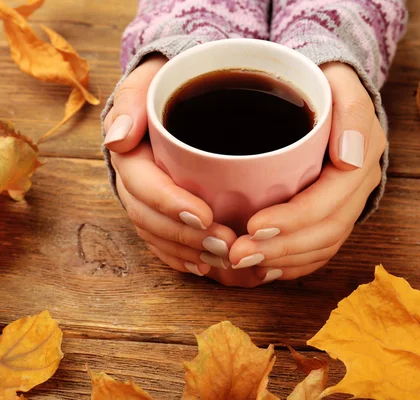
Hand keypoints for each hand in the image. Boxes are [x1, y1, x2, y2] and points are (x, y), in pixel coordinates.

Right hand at [105, 55, 238, 279]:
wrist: (176, 95)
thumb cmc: (168, 85)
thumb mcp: (151, 80)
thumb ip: (133, 101)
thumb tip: (118, 138)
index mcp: (129, 153)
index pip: (143, 184)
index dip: (170, 204)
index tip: (205, 215)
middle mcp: (133, 181)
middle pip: (150, 218)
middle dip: (186, 237)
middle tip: (226, 245)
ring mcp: (145, 200)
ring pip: (157, 235)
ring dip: (188, 252)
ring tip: (224, 260)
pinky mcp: (159, 211)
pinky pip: (162, 242)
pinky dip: (181, 258)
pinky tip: (205, 267)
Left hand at [228, 62, 386, 283]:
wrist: (330, 93)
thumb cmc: (326, 84)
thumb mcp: (341, 82)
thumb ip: (351, 113)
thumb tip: (348, 160)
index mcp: (361, 161)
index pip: (329, 201)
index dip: (294, 220)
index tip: (253, 226)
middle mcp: (359, 188)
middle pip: (326, 233)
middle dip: (282, 249)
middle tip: (238, 255)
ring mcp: (348, 204)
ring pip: (322, 247)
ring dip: (283, 262)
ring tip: (244, 265)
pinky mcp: (335, 212)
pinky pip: (320, 249)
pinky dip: (293, 264)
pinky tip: (266, 269)